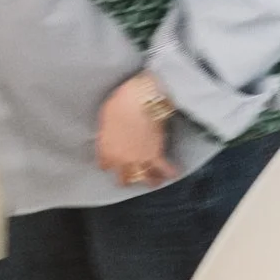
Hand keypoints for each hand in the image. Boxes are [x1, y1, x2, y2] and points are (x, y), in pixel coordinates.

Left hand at [96, 74, 175, 188]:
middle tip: (133, 175)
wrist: (140, 99)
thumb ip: (108, 131)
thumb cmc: (122, 102)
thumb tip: (112, 132)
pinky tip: (174, 173)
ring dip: (150, 179)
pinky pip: (165, 170)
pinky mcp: (156, 155)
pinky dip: (171, 172)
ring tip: (155, 180)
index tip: (113, 163)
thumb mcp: (106, 116)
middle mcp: (121, 159)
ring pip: (146, 179)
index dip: (110, 164)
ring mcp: (139, 160)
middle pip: (125, 179)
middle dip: (129, 177)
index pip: (105, 165)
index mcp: (106, 149)